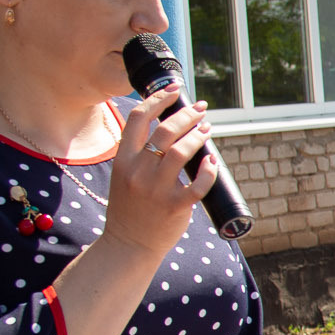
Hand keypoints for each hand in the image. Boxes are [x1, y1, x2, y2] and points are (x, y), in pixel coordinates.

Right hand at [104, 85, 218, 258]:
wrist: (127, 244)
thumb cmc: (130, 209)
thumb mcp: (124, 176)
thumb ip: (140, 156)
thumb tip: (170, 130)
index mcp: (122, 160)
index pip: (136, 118)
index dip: (157, 98)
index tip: (174, 90)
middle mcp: (137, 172)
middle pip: (164, 130)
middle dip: (186, 114)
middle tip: (201, 109)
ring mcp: (156, 189)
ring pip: (181, 151)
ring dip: (198, 136)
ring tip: (207, 129)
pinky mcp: (175, 206)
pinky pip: (198, 184)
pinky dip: (208, 170)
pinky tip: (212, 160)